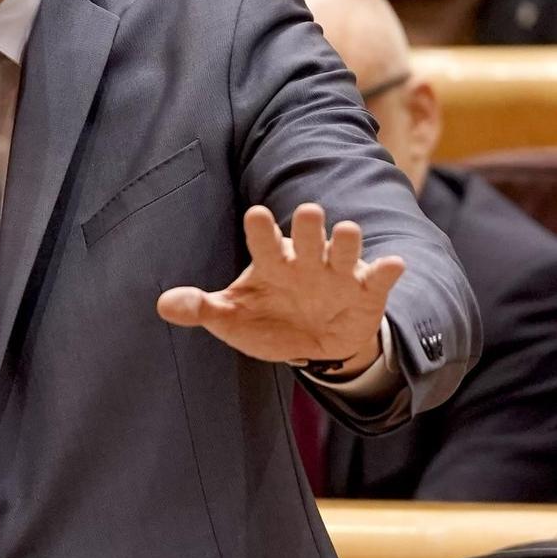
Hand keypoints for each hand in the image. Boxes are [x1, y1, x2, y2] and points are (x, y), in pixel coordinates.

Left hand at [157, 203, 402, 374]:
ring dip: (347, 242)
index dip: (261, 230)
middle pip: (308, 237)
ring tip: (347, 231)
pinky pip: (377, 279)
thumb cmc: (267, 320)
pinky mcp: (365, 292)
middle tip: (308, 213)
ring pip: (343, 251)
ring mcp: (337, 274)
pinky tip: (393, 264)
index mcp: (272, 262)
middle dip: (309, 227)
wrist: (312, 345)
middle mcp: (306, 261)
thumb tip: (164, 305)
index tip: (256, 215)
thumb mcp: (230, 318)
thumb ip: (200, 309)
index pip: (264, 242)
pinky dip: (385, 271)